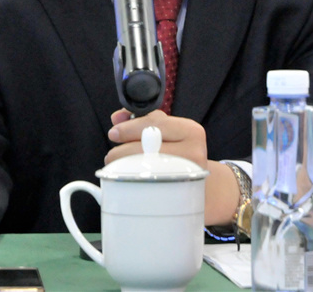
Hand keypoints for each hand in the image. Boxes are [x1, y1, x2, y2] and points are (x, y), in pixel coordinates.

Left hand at [106, 109, 238, 225]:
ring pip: (144, 168)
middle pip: (147, 148)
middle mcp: (193, 152)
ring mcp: (187, 175)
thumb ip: (145, 119)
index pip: (155, 124)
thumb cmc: (178, 154)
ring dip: (123, 168)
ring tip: (118, 169)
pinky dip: (132, 183)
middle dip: (121, 152)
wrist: (201, 186)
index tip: (113, 133)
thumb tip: (117, 117)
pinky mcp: (179, 196)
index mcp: (191, 130)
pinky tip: (128, 180)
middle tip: (111, 156)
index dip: (129, 129)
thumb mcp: (168, 131)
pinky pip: (147, 187)